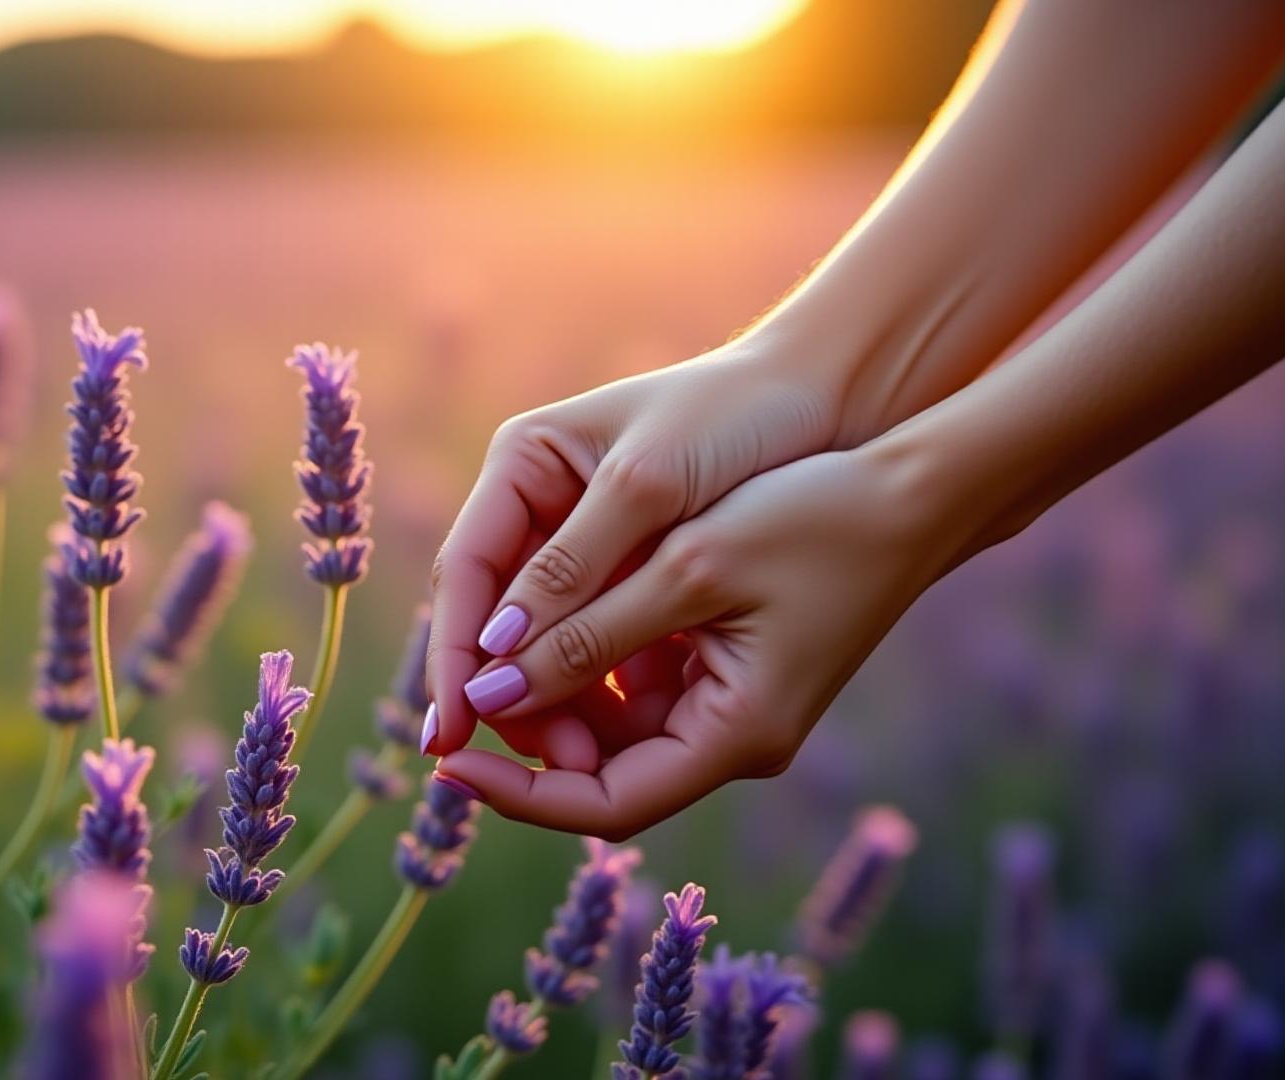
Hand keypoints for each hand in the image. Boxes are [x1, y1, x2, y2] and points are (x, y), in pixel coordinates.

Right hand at [421, 332, 845, 758]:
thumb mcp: (648, 489)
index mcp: (523, 465)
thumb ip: (570, 571)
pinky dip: (603, 690)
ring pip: (543, 645)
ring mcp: (586, 545)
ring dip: (555, 702)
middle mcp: (540, 508)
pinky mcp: (632, 576)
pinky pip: (598, 647)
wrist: (831, 398)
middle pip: (495, 622)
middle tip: (547, 754)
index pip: (465, 574)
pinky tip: (619, 734)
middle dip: (510, 691)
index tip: (452, 733)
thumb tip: (496, 659)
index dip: (454, 657)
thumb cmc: (737, 417)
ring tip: (584, 758)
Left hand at [432, 444, 965, 839]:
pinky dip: (592, 651)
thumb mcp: (688, 567)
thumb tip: (489, 687)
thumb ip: (584, 630)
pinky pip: (640, 680)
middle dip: (528, 727)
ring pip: (614, 723)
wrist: (917, 485)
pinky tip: (557, 602)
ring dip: (554, 683)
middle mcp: (735, 740)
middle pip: (602, 770)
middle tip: (461, 676)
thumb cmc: (816, 516)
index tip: (445, 753)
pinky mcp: (729, 666)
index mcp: (737, 737)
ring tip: (502, 627)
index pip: (603, 807)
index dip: (517, 789)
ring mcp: (733, 705)